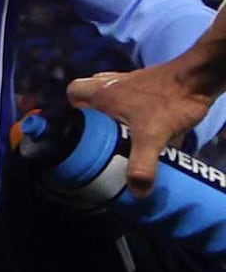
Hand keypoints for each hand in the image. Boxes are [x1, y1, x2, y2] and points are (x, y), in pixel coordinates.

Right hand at [68, 60, 218, 195]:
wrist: (200, 78)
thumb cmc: (168, 102)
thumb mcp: (152, 137)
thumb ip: (142, 165)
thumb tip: (137, 193)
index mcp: (103, 94)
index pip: (73, 92)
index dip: (71, 108)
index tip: (77, 127)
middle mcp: (114, 84)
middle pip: (90, 90)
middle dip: (90, 109)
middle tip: (98, 131)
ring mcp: (133, 81)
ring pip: (111, 90)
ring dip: (112, 106)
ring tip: (118, 128)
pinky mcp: (152, 82)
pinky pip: (132, 93)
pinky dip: (133, 104)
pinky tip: (144, 121)